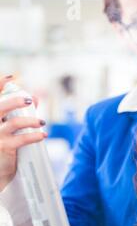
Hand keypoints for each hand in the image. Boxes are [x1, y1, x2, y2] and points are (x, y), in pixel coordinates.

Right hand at [0, 76, 45, 190]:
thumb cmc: (3, 145)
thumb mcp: (9, 128)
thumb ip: (21, 112)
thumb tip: (34, 97)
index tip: (10, 77)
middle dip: (14, 101)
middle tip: (29, 100)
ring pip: (14, 123)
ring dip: (31, 121)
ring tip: (41, 122)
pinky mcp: (4, 147)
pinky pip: (22, 139)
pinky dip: (35, 136)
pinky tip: (43, 135)